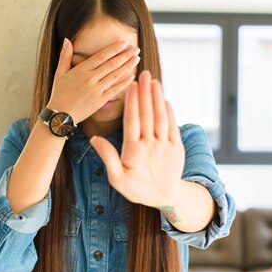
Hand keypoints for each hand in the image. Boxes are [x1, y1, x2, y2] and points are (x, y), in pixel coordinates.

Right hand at [47, 38, 140, 122]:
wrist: (60, 115)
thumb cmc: (59, 94)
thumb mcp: (59, 73)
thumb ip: (65, 56)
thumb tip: (67, 39)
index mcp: (81, 70)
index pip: (101, 56)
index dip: (114, 48)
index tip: (124, 43)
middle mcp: (90, 79)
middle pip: (112, 64)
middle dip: (125, 55)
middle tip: (136, 49)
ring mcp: (96, 90)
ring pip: (115, 75)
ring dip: (128, 66)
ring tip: (137, 59)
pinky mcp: (100, 101)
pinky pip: (115, 89)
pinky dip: (124, 82)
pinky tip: (132, 76)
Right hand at [90, 71, 184, 206]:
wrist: (165, 197)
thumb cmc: (137, 188)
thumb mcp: (117, 179)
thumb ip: (107, 158)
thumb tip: (95, 139)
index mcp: (134, 151)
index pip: (132, 121)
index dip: (132, 102)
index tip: (131, 86)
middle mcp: (151, 146)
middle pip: (147, 114)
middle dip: (145, 93)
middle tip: (142, 74)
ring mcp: (166, 145)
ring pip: (161, 117)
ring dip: (157, 98)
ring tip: (154, 81)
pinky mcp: (177, 147)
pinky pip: (173, 126)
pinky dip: (169, 112)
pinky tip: (165, 99)